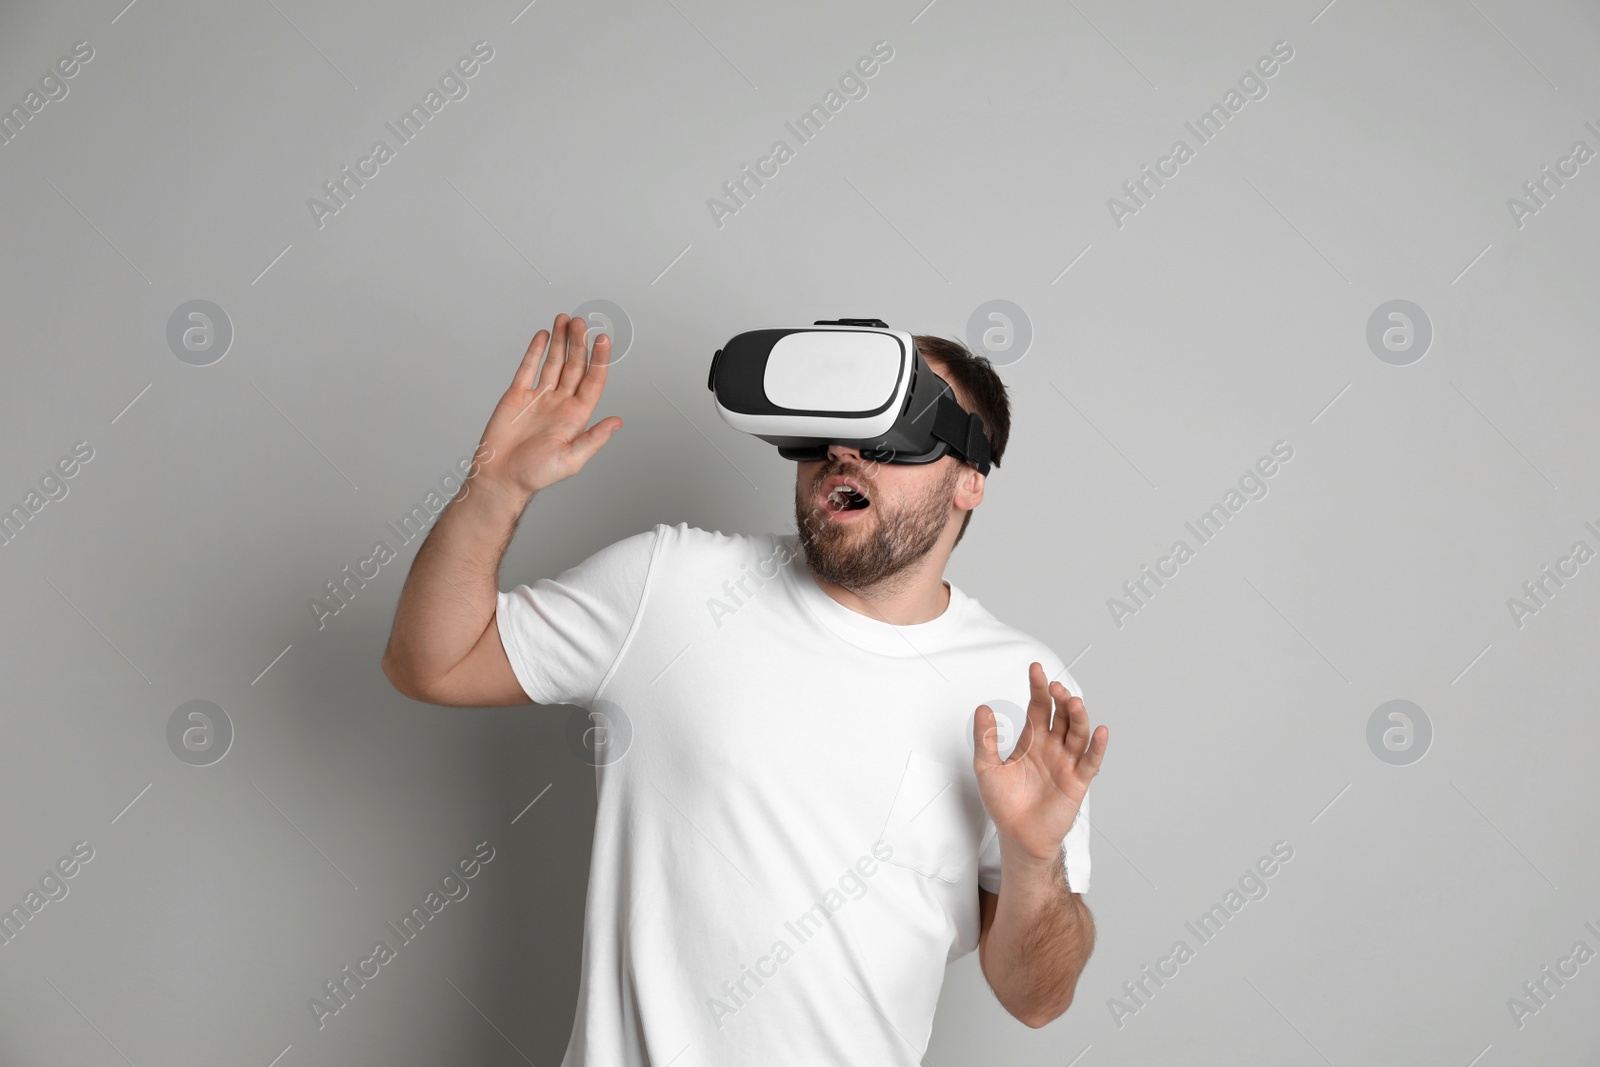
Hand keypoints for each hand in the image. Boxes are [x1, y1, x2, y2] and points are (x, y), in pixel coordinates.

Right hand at [473, 314, 621, 503]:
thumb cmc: (535, 474)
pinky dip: (535, 351)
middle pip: (574, 366)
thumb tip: (617, 422)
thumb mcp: (571, 460)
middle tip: (581, 322)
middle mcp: (560, 403)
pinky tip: (544, 335)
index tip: (603, 339)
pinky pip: (528, 368)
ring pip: (553, 363)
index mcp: (576, 416)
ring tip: (566, 320)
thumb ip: (594, 439)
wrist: (501, 477)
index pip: (592, 381)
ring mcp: (539, 397)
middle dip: (578, 343)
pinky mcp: (517, 395)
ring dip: (560, 342)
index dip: (599, 360)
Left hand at [973, 662, 1107, 863]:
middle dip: (1060, 699)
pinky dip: (1097, 746)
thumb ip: (986, 739)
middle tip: (1055, 686)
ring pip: (1078, 732)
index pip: (1039, 706)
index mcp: (1033, 739)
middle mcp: (1053, 746)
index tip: (1036, 668)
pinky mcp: (1077, 781)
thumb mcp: (986, 768)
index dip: (1038, 687)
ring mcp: (1067, 762)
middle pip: (1061, 715)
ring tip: (1073, 702)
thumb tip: (982, 708)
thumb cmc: (1003, 803)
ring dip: (1078, 716)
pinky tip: (1100, 731)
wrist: (1017, 836)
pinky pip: (1090, 761)